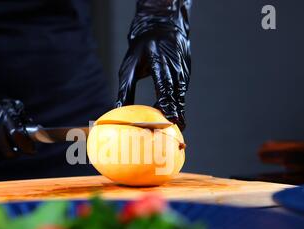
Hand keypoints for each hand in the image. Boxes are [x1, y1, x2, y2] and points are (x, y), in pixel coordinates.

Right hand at [0, 68, 35, 157]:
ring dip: (0, 151)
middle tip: (17, 150)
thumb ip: (20, 117)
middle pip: (7, 152)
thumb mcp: (6, 104)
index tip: (32, 150)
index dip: (27, 147)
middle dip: (15, 153)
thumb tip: (37, 131)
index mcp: (2, 114)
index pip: (18, 137)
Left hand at [116, 0, 191, 130]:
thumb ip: (125, 88)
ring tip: (178, 127)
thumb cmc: (142, 48)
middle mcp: (174, 65)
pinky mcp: (185, 75)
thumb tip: (118, 109)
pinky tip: (175, 117)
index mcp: (159, 60)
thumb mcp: (130, 65)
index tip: (168, 116)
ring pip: (181, 93)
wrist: (163, 26)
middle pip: (175, 92)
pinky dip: (178, 104)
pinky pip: (181, 92)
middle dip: (175, 110)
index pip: (164, 84)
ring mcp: (182, 70)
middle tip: (175, 126)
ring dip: (179, 110)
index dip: (166, 101)